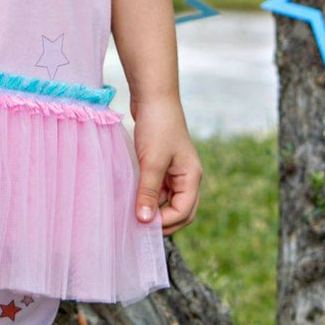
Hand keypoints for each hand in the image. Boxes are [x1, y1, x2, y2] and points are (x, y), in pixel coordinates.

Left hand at [130, 93, 201, 233]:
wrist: (153, 96)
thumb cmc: (157, 126)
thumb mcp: (152, 162)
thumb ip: (148, 191)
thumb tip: (144, 221)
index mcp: (192, 177)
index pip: (185, 212)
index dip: (166, 223)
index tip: (142, 225)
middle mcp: (187, 177)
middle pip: (181, 211)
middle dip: (163, 222)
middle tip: (139, 228)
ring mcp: (175, 171)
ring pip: (168, 202)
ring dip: (154, 210)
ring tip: (133, 215)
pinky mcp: (162, 165)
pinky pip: (158, 190)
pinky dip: (148, 197)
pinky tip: (132, 199)